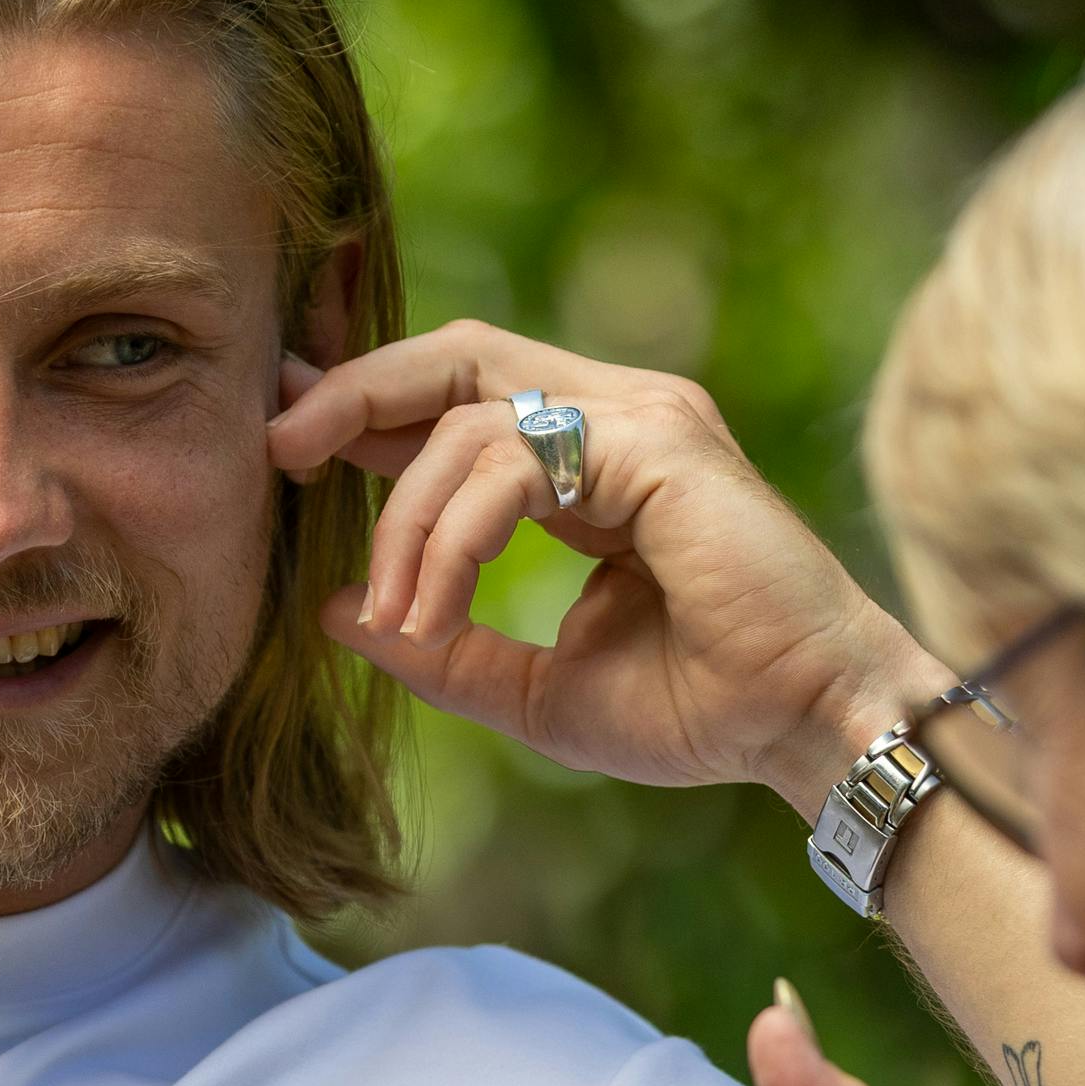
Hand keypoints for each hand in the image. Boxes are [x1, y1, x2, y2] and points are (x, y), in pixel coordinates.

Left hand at [267, 322, 942, 817]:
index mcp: (595, 462)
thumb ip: (441, 645)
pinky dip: (450, 536)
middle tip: (277, 446)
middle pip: (457, 355)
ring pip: (469, 418)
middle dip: (354, 391)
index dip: (365, 405)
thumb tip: (331, 613)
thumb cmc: (701, 711)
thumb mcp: (536, 689)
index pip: (462, 398)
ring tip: (396, 619)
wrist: (807, 730)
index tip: (282, 439)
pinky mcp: (658, 443)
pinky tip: (431, 611)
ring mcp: (644, 419)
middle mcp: (620, 418)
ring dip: (404, 525)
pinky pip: (511, 460)